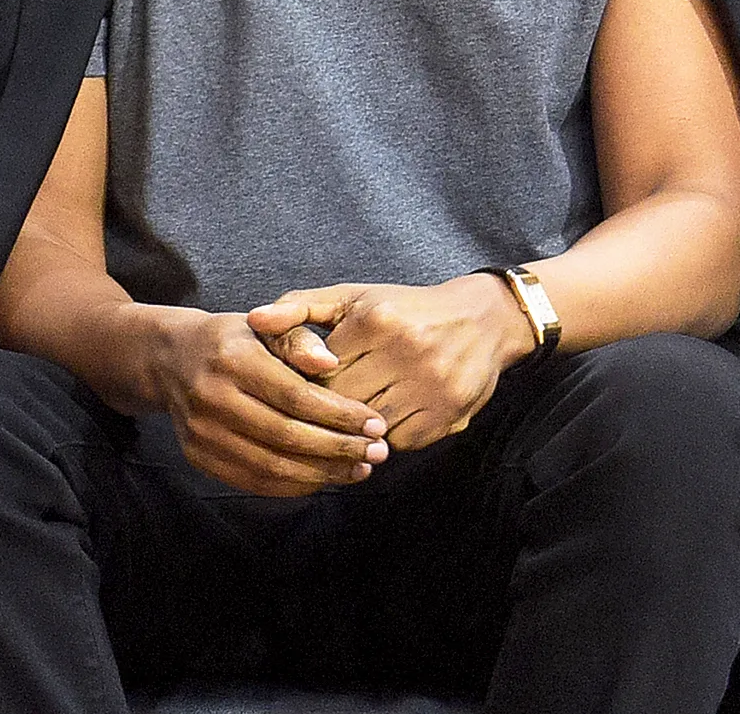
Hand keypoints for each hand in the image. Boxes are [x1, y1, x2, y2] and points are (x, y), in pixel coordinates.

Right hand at [140, 307, 388, 496]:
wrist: (174, 359)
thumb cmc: (237, 339)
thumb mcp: (268, 326)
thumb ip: (300, 341)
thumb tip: (331, 364)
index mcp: (234, 359)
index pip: (296, 396)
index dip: (340, 414)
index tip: (376, 424)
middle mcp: (212, 398)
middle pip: (285, 435)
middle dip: (338, 448)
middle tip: (378, 453)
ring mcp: (201, 432)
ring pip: (269, 465)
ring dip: (321, 473)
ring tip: (360, 469)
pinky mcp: (197, 457)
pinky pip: (252, 480)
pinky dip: (293, 485)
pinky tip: (324, 478)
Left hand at [248, 276, 535, 452]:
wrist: (486, 319)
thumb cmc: (406, 308)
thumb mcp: (354, 297)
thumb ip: (300, 307)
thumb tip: (253, 320)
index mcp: (378, 320)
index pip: (320, 373)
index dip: (307, 385)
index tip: (303, 388)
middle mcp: (409, 352)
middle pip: (343, 403)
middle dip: (328, 410)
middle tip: (318, 412)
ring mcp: (433, 386)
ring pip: (369, 428)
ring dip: (355, 429)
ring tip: (350, 418)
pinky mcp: (449, 414)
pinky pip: (400, 443)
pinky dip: (388, 437)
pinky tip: (385, 421)